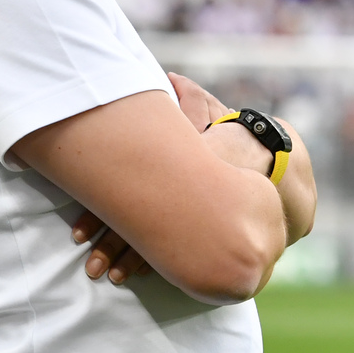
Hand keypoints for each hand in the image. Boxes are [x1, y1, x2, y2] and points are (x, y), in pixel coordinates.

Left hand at [67, 72, 268, 283]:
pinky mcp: (205, 230)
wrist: (276, 164)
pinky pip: (177, 254)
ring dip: (126, 262)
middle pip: (136, 227)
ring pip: (155, 247)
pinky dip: (154, 265)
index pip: (126, 195)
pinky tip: (136, 276)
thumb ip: (188, 100)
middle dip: (108, 248)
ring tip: (104, 275)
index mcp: (174, 169)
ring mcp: (194, 218)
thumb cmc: (231, 137)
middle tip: (87, 265)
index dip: (97, 217)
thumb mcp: (210, 116)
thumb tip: (170, 76)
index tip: (77, 234)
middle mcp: (181, 195)